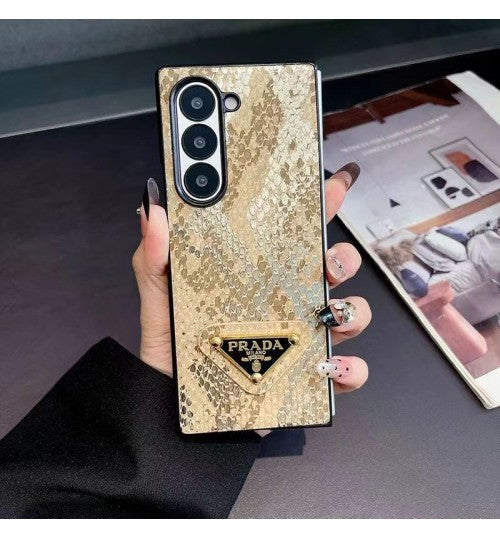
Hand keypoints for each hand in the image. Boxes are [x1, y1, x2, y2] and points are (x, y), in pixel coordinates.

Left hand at [132, 164, 369, 392]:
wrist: (171, 409)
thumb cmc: (171, 349)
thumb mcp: (161, 298)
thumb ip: (155, 257)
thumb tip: (153, 213)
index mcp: (257, 276)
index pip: (293, 234)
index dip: (319, 207)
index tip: (334, 185)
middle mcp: (285, 302)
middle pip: (332, 269)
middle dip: (344, 258)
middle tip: (328, 261)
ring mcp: (299, 339)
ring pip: (349, 315)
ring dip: (352, 310)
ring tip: (327, 315)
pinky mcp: (303, 378)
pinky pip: (343, 371)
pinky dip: (349, 368)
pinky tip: (331, 366)